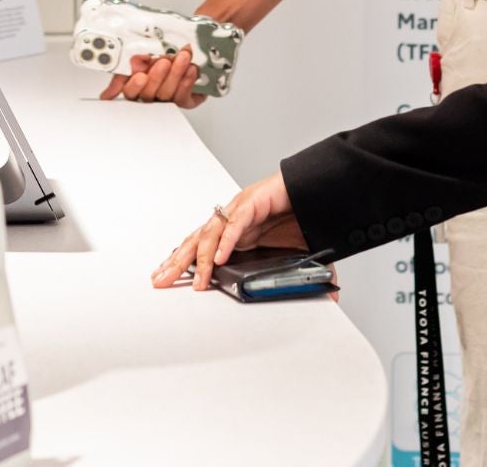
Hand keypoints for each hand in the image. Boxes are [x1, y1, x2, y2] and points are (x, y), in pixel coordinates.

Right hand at [99, 45, 206, 109]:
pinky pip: (184, 98)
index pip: (129, 92)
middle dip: (157, 76)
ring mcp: (168, 96)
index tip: (141, 76)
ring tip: (182, 58)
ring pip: (167, 94)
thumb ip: (122, 70)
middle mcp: (151, 91)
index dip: (134, 86)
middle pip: (149, 94)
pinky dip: (187, 82)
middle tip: (164, 61)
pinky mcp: (186, 99)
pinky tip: (190, 69)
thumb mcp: (139, 50)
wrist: (188, 42)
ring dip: (175, 74)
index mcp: (136, 82)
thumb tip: (106, 95)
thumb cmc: (163, 46)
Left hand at [151, 171, 311, 290]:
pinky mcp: (254, 202)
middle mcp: (231, 220)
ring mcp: (240, 210)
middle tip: (160, 280)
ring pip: (211, 234)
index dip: (182, 262)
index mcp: (234, 233)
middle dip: (176, 262)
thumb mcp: (293, 254)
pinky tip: (218, 258)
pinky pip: (236, 224)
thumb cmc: (300, 215)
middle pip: (196, 242)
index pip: (200, 248)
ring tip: (196, 280)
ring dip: (200, 258)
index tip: (167, 278)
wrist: (315, 188)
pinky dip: (227, 241)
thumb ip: (300, 275)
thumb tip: (326, 298)